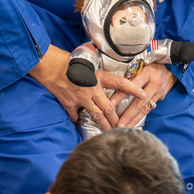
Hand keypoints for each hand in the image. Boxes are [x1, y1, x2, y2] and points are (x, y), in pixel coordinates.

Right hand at [28, 45, 149, 130]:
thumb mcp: (88, 62)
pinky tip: (80, 122)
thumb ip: (98, 73)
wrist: (49, 64)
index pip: (120, 83)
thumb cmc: (68, 61)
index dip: (133, 90)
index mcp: (98, 76)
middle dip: (116, 120)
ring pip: (96, 115)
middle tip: (122, 127)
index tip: (144, 96)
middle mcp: (91, 88)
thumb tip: (107, 78)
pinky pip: (76, 116)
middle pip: (109, 108)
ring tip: (109, 132)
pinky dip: (78, 119)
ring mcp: (80, 97)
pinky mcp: (69, 104)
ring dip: (104, 125)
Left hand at [113, 63, 176, 128]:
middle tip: (119, 124)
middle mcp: (154, 84)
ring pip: (145, 109)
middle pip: (140, 102)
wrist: (171, 68)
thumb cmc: (153, 65)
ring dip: (134, 119)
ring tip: (125, 127)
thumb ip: (132, 75)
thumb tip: (116, 86)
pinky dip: (141, 117)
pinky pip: (149, 109)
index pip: (132, 86)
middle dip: (128, 114)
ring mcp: (158, 93)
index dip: (121, 95)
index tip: (111, 104)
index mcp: (147, 73)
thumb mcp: (142, 65)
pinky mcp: (160, 98)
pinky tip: (134, 123)